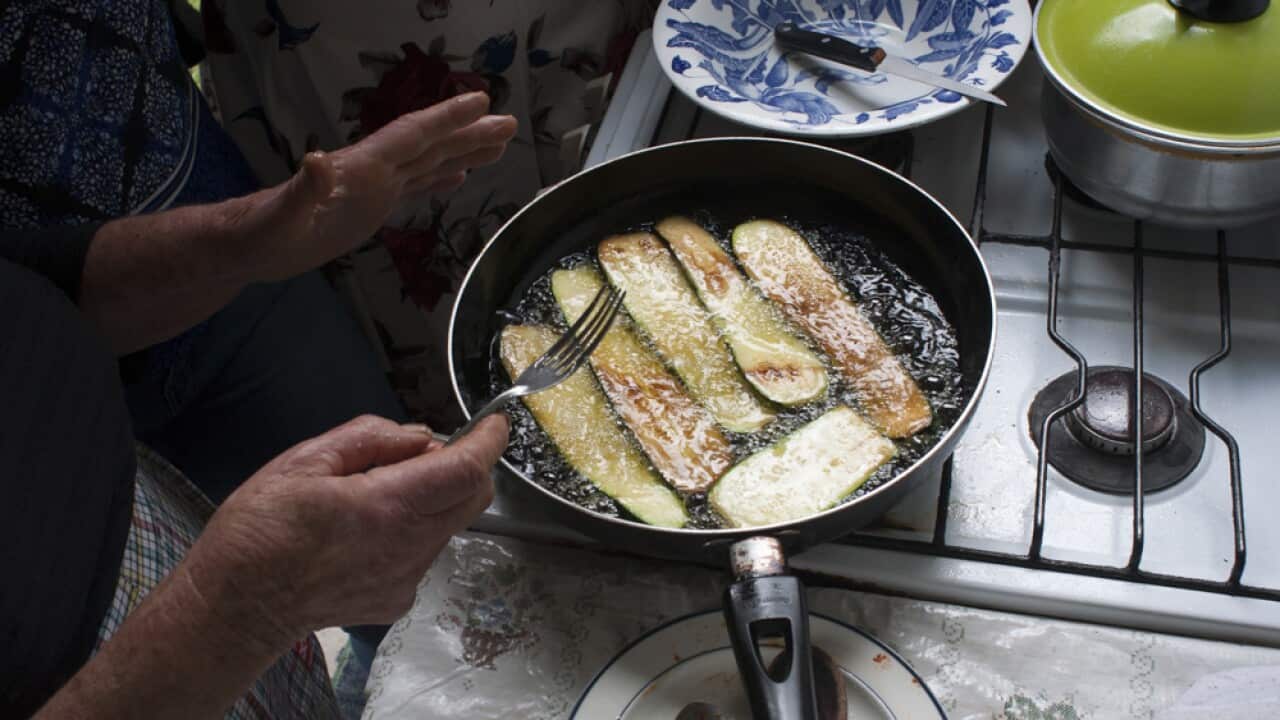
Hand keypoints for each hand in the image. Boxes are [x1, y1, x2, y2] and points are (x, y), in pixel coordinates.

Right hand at [180, 413, 508, 649]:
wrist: (236, 608)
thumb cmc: (259, 531)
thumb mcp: (304, 461)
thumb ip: (371, 439)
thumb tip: (420, 437)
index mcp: (387, 507)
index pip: (465, 470)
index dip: (488, 441)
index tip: (495, 423)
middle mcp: (408, 547)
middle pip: (473, 498)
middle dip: (464, 467)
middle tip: (416, 455)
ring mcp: (406, 578)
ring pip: (450, 524)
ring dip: (434, 500)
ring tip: (373, 496)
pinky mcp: (397, 599)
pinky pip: (425, 553)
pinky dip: (413, 531)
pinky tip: (363, 533)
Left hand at [224, 91, 517, 282]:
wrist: (249, 247)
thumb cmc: (263, 233)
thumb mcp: (282, 215)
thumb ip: (302, 190)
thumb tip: (319, 161)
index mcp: (361, 167)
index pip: (412, 136)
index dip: (446, 119)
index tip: (482, 102)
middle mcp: (373, 171)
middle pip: (431, 145)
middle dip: (469, 133)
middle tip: (510, 123)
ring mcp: (373, 188)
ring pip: (428, 164)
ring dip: (463, 152)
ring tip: (498, 144)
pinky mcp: (370, 207)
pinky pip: (414, 188)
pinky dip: (439, 180)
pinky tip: (457, 177)